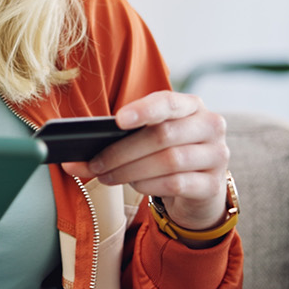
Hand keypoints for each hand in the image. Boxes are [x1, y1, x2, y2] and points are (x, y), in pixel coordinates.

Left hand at [62, 91, 229, 231]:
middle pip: (162, 135)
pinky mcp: (213, 185)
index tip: (118, 120)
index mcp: (191, 106)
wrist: (199, 187)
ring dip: (130, 170)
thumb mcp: (147, 139)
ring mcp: (217, 156)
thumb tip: (71, 162)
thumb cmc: (165, 154)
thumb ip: (116, 141)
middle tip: (95, 162)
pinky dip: (149, 185)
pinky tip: (136, 185)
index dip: (143, 110)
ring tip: (108, 175)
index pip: (168, 102)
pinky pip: (176, 184)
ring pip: (168, 161)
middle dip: (122, 151)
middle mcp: (210, 126)